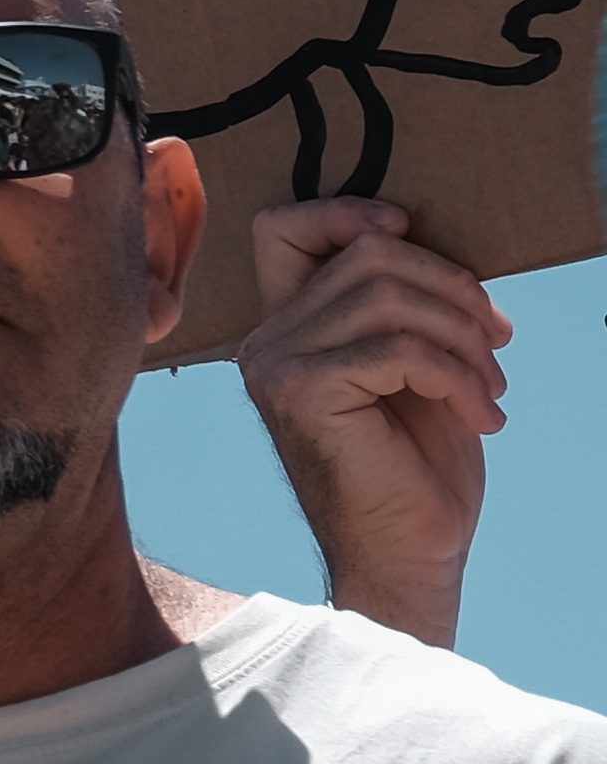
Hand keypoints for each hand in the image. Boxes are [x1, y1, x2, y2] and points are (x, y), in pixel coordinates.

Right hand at [238, 198, 507, 645]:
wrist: (409, 553)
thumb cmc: (418, 465)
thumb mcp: (415, 365)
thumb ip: (400, 303)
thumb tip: (417, 235)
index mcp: (287, 328)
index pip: (283, 228)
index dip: (347, 211)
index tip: (411, 232)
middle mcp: (265, 341)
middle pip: (369, 255)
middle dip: (455, 290)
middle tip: (499, 344)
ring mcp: (275, 366)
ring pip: (389, 296)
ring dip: (465, 338)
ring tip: (492, 386)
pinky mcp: (300, 394)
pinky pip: (399, 349)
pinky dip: (459, 377)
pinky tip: (484, 416)